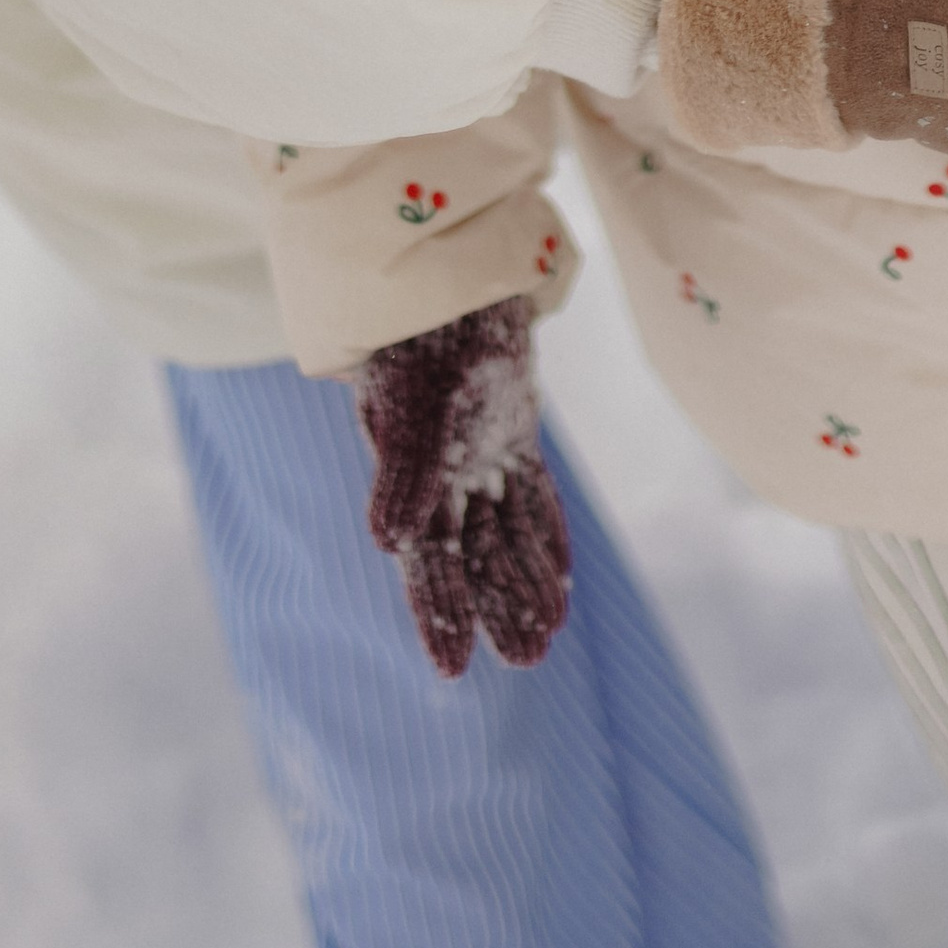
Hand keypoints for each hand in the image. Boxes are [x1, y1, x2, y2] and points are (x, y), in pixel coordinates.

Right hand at [355, 296, 570, 680]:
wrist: (439, 277)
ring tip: (548, 635)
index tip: (452, 670)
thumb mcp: (406, 404)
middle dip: (496, 609)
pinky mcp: (509, 427)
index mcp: (412, 478)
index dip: (439, 614)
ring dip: (526, 580)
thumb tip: (386, 543)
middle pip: (475, 556)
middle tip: (526, 662)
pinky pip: (530, 493)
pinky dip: (544, 532)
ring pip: (507, 532)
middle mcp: (445, 474)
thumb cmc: (416, 341)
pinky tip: (561, 574)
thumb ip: (401, 473)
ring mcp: (480, 452)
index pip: (429, 561)